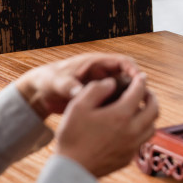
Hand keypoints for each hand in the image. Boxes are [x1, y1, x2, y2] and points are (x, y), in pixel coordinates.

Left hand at [15, 53, 140, 118]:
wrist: (41, 92)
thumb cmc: (49, 81)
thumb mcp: (57, 82)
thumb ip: (68, 85)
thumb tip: (78, 91)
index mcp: (96, 63)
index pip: (123, 62)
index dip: (134, 70)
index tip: (140, 81)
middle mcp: (104, 74)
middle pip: (129, 77)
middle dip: (137, 88)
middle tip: (141, 101)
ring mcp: (103, 87)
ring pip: (125, 91)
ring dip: (131, 100)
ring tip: (135, 113)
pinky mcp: (101, 99)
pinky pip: (117, 102)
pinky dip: (121, 109)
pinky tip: (123, 121)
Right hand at [55, 73, 158, 177]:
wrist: (71, 170)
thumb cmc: (72, 136)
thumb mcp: (78, 106)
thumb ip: (96, 89)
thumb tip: (112, 83)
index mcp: (121, 115)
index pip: (139, 92)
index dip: (141, 81)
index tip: (140, 77)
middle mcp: (132, 130)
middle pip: (154, 109)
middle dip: (152, 97)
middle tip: (145, 92)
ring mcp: (132, 146)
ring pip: (152, 127)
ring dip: (150, 115)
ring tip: (141, 109)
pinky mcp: (128, 158)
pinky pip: (143, 141)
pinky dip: (142, 130)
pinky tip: (131, 128)